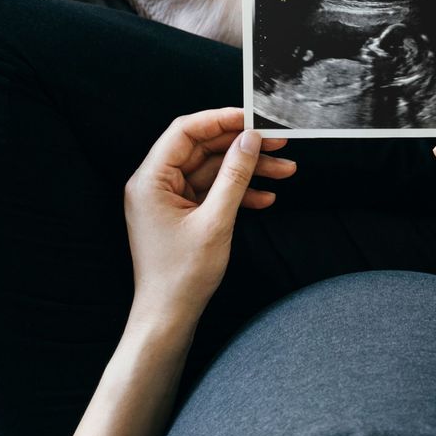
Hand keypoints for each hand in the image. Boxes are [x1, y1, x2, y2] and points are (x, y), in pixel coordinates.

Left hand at [123, 107, 295, 324]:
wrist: (168, 318)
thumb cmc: (182, 276)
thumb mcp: (216, 222)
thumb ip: (234, 176)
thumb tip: (250, 140)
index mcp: (150, 180)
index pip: (185, 132)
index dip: (220, 120)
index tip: (252, 118)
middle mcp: (155, 184)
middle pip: (203, 149)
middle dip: (242, 147)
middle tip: (279, 143)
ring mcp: (169, 200)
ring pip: (213, 171)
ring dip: (248, 170)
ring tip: (285, 170)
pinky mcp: (182, 214)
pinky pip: (212, 192)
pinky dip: (239, 192)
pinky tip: (266, 198)